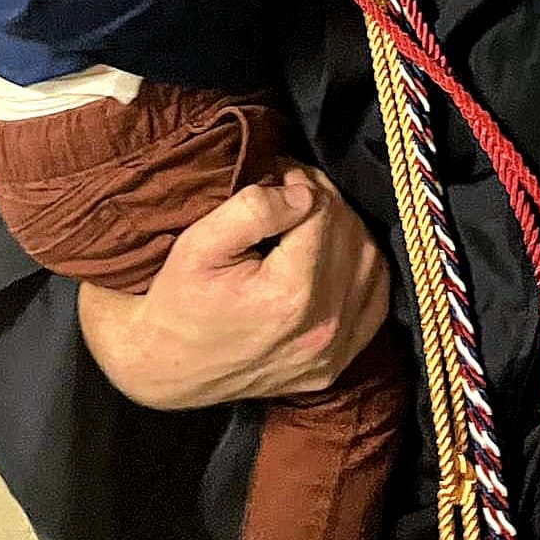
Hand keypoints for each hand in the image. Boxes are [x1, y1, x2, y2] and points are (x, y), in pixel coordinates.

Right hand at [78, 166, 391, 407]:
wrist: (164, 367)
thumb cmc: (177, 298)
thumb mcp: (200, 243)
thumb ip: (255, 209)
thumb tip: (303, 193)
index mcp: (290, 295)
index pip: (322, 212)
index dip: (301, 181)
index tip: (279, 171)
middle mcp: (323, 327)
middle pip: (350, 234)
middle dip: (325, 200)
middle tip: (293, 187)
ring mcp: (333, 352)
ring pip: (370, 262)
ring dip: (347, 230)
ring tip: (311, 218)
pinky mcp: (335, 365)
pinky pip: (374, 301)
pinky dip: (364, 270)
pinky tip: (337, 255)